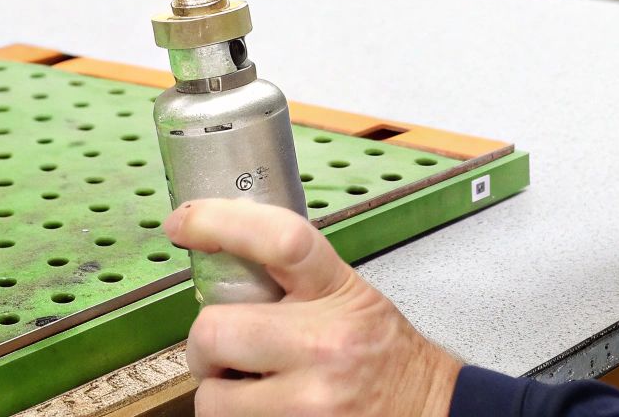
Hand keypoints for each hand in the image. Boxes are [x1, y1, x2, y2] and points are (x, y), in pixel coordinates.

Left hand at [165, 198, 462, 416]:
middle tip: (221, 350)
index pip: (278, 237)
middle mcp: (325, 345)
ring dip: (220, 394)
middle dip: (205, 346)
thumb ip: (294, 280)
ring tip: (252, 389)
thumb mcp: (351, 296)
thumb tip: (219, 258)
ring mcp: (311, 402)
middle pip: (214, 330)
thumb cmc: (385, 355)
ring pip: (213, 397)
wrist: (434, 411)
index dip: (218, 221)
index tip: (184, 221)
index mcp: (337, 293)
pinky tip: (266, 409)